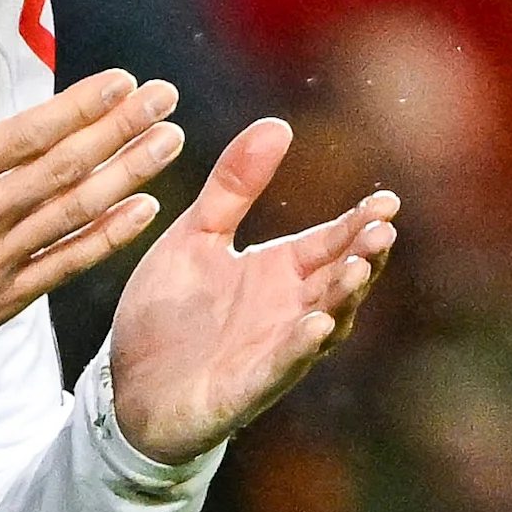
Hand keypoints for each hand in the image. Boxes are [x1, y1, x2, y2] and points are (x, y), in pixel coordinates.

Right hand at [0, 10, 184, 365]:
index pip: (27, 134)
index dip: (82, 105)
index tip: (123, 80)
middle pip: (65, 167)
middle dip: (121, 128)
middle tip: (164, 99)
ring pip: (74, 213)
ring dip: (128, 175)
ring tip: (168, 144)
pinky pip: (63, 266)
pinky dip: (106, 238)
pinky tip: (140, 212)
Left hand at [106, 119, 395, 463]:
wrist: (125, 385)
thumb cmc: (170, 312)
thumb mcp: (197, 236)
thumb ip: (234, 187)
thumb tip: (277, 124)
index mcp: (280, 271)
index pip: (331, 242)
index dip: (359, 223)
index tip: (387, 199)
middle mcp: (288, 309)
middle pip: (339, 280)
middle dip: (364, 257)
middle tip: (383, 230)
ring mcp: (272, 350)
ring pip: (324, 323)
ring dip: (343, 298)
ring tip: (358, 270)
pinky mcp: (246, 387)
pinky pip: (281, 366)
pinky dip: (299, 348)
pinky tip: (316, 327)